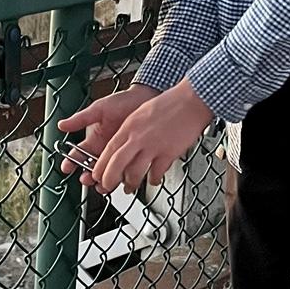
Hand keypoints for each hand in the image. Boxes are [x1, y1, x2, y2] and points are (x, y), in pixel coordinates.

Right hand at [57, 84, 159, 181]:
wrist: (145, 99)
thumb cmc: (122, 102)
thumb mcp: (98, 109)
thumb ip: (80, 119)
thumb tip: (62, 125)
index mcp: (93, 140)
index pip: (77, 155)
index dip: (70, 162)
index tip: (66, 168)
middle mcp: (103, 150)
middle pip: (91, 170)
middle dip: (87, 177)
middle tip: (87, 179)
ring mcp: (117, 155)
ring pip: (107, 175)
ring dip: (103, 182)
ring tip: (102, 184)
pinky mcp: (131, 157)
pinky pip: (125, 172)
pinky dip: (121, 178)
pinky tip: (120, 178)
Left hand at [88, 79, 214, 194]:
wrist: (191, 100)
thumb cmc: (170, 104)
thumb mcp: (142, 112)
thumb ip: (131, 129)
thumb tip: (122, 144)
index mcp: (130, 126)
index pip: (109, 150)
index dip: (101, 166)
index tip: (98, 175)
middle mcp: (139, 137)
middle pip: (117, 164)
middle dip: (109, 180)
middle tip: (107, 187)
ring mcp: (154, 146)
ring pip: (135, 173)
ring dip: (131, 184)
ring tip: (129, 188)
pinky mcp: (169, 153)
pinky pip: (157, 173)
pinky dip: (153, 180)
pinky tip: (153, 180)